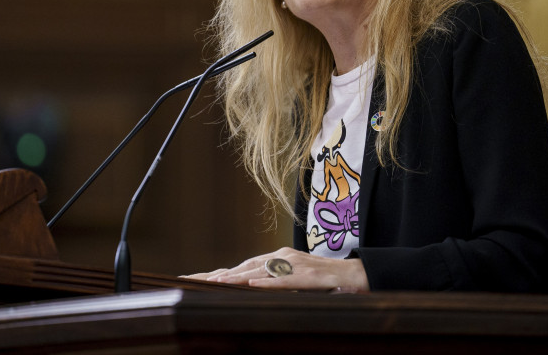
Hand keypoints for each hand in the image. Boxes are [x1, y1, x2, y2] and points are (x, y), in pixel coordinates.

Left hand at [183, 247, 369, 292]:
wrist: (357, 275)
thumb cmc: (325, 281)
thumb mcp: (294, 282)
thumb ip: (274, 283)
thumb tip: (250, 291)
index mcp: (277, 259)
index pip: (241, 267)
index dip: (216, 273)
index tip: (192, 279)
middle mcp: (282, 257)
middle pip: (243, 267)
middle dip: (215, 275)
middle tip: (189, 281)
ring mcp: (295, 264)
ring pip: (259, 271)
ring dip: (235, 278)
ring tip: (213, 283)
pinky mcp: (308, 275)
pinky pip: (285, 279)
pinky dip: (267, 282)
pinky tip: (252, 285)